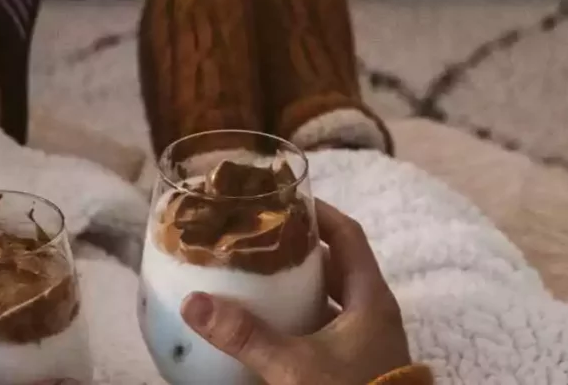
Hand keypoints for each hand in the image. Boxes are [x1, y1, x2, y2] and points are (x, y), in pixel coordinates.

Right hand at [181, 201, 412, 384]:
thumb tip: (194, 303)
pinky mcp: (357, 364)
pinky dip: (302, 317)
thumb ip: (245, 335)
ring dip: (299, 285)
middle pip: (336, 264)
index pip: (348, 234)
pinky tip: (272, 325)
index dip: (319, 212)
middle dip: (298, 249)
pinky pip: (327, 327)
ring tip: (258, 275)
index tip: (286, 200)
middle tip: (259, 238)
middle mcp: (373, 313)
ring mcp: (367, 341)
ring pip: (331, 298)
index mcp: (370, 298)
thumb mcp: (293, 367)